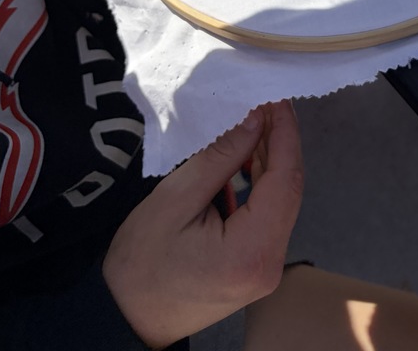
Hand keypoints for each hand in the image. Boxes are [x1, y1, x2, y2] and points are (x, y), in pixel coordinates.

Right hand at [103, 101, 303, 348]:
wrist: (127, 319)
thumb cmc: (141, 264)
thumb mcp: (174, 200)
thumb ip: (219, 159)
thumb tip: (253, 120)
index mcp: (252, 251)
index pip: (285, 180)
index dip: (285, 134)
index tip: (277, 99)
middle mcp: (271, 263)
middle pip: (290, 190)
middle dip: (281, 142)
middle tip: (267, 101)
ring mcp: (267, 268)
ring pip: (282, 201)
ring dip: (272, 159)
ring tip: (259, 119)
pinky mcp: (257, 265)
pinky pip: (269, 215)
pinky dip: (262, 182)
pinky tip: (250, 155)